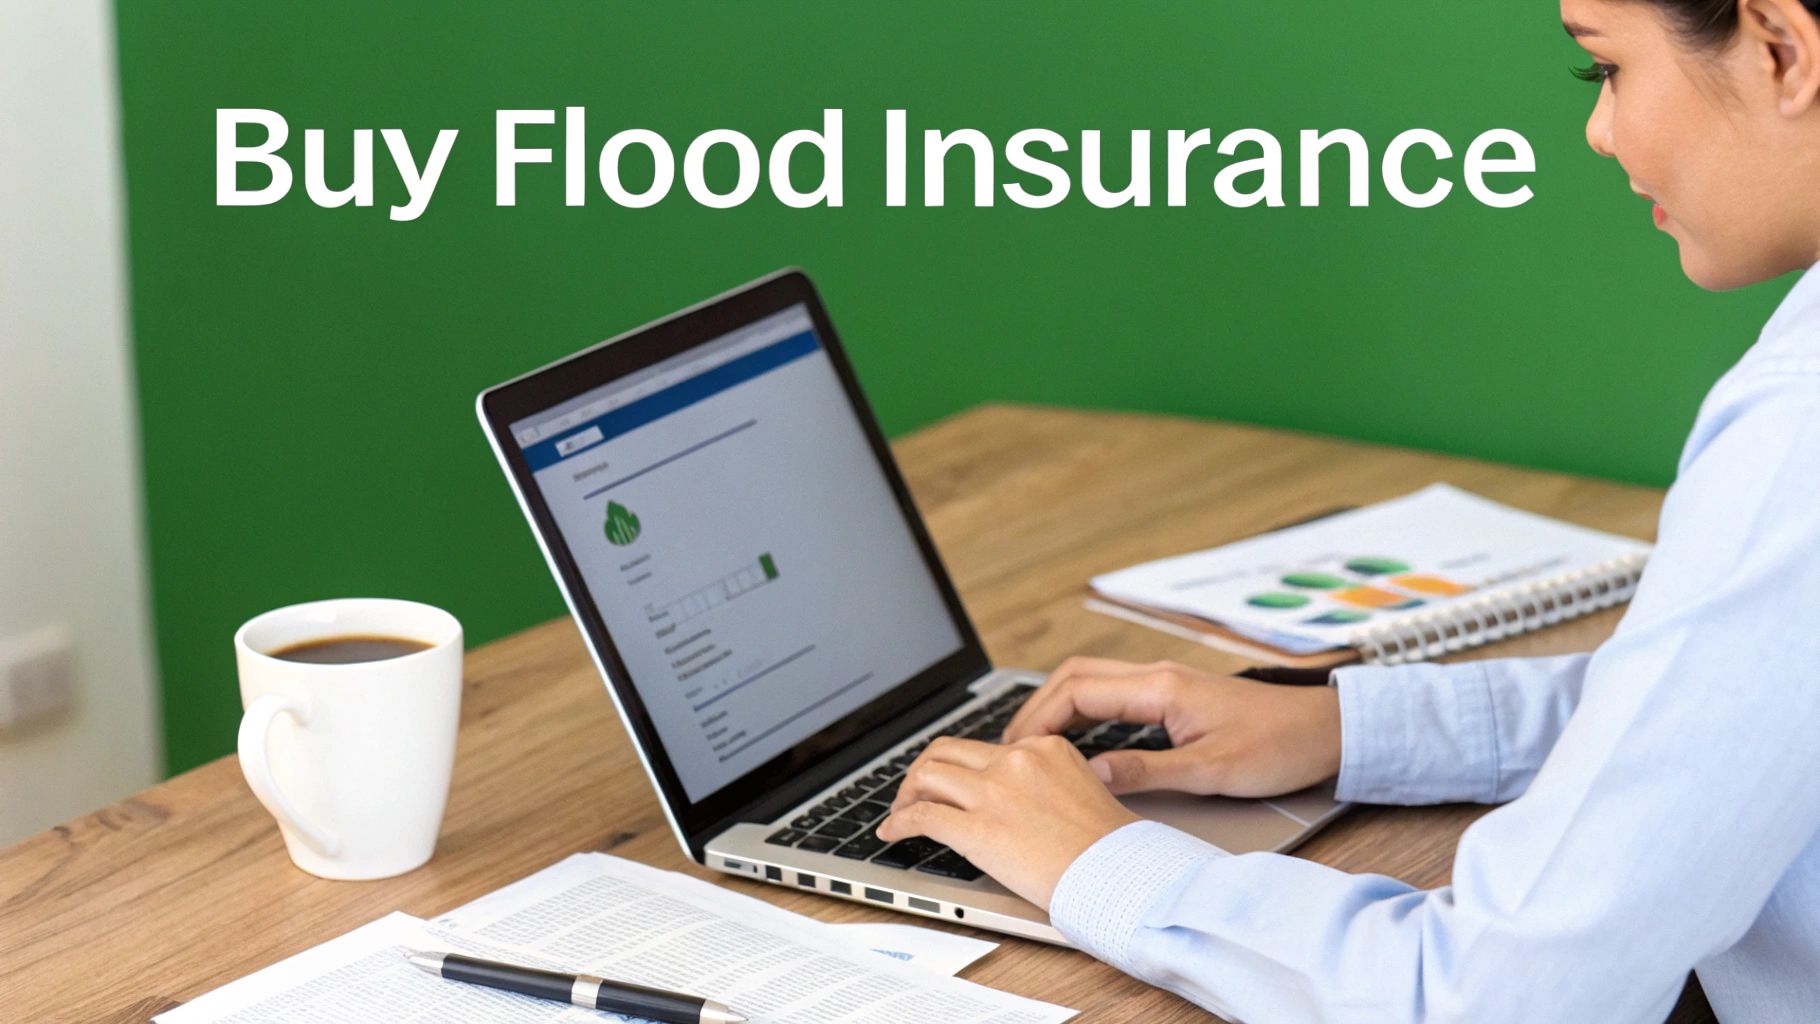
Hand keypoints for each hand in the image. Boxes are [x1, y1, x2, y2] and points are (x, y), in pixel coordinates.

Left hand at [877, 735, 1138, 908]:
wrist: (1119, 875)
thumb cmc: (1111, 848)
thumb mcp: (1085, 790)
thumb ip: (1047, 782)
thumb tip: (1019, 799)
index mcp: (1043, 747)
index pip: (985, 748)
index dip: (960, 766)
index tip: (951, 783)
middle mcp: (1016, 760)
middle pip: (948, 750)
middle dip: (924, 771)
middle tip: (916, 793)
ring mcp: (994, 792)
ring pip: (928, 773)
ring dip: (907, 793)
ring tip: (901, 811)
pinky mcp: (978, 828)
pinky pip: (923, 817)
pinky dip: (900, 822)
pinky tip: (893, 833)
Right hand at [1002, 657, 1341, 798]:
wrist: (1328, 731)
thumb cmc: (1280, 747)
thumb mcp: (1210, 771)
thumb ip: (1146, 772)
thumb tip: (1090, 775)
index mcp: (1161, 687)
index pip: (1077, 691)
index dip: (1037, 719)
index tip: (1015, 750)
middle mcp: (1157, 675)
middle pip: (1074, 677)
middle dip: (1035, 709)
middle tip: (1010, 749)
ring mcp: (1164, 682)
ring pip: (1091, 681)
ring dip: (1057, 708)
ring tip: (1032, 746)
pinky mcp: (1173, 695)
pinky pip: (1113, 694)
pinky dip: (1083, 711)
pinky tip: (1075, 740)